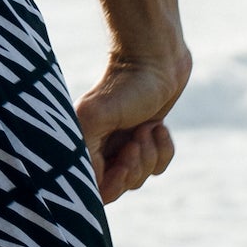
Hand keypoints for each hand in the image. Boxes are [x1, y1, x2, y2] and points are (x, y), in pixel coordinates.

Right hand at [76, 42, 189, 203]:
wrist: (156, 55)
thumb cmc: (127, 83)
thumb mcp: (97, 117)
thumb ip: (84, 153)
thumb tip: (87, 184)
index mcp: (81, 146)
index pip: (92, 191)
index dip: (111, 184)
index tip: (123, 160)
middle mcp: (99, 150)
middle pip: (118, 188)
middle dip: (134, 166)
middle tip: (136, 137)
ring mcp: (123, 147)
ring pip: (139, 178)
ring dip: (150, 154)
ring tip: (147, 126)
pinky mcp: (146, 141)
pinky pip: (158, 166)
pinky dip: (164, 150)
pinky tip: (159, 127)